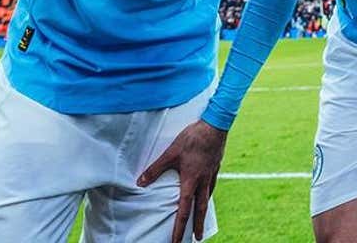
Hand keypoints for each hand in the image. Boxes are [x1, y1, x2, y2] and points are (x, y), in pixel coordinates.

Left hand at [137, 120, 227, 242]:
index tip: (176, 241)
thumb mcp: (170, 153)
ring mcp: (211, 175)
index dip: (179, 228)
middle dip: (197, 226)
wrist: (215, 126)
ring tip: (201, 219)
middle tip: (197, 239)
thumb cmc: (192, 139)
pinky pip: (211, 186)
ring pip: (208, 198)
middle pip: (200, 209)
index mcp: (191, 181)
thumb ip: (155, 169)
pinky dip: (208, 194)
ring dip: (203, 211)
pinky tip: (206, 192)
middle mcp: (203, 182)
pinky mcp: (216, 167)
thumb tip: (140, 182)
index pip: (184, 210)